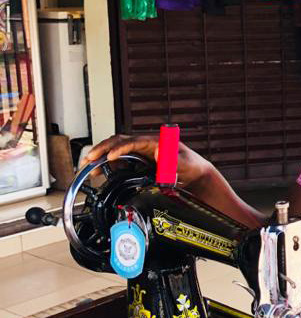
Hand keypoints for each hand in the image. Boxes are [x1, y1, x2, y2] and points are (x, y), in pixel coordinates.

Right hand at [83, 134, 212, 190]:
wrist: (194, 176)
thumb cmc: (191, 166)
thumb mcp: (184, 163)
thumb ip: (172, 159)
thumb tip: (157, 150)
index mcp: (155, 141)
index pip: (133, 141)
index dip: (120, 148)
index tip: (110, 157)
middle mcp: (145, 145)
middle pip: (119, 142)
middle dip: (103, 148)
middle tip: (90, 158)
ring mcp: (140, 153)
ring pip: (116, 150)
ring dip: (101, 156)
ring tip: (89, 166)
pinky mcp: (138, 162)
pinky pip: (120, 161)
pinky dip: (108, 165)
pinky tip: (100, 173)